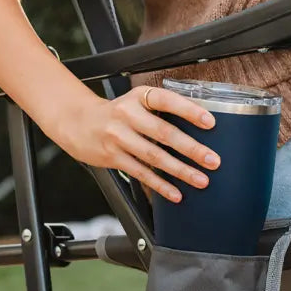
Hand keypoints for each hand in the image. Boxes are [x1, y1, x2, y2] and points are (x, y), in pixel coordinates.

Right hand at [55, 86, 219, 202]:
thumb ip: (162, 109)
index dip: (189, 110)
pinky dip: (160, 185)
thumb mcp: (137, 100)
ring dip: (180, 171)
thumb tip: (200, 123)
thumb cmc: (117, 112)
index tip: (210, 122)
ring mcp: (119, 137)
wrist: (77, 122)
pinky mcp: (113, 157)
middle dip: (191, 149)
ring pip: (154, 157)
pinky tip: (176, 193)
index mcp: (139, 97)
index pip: (166, 100)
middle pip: (164, 133)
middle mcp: (128, 115)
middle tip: (212, 160)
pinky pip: (141, 173)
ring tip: (201, 179)